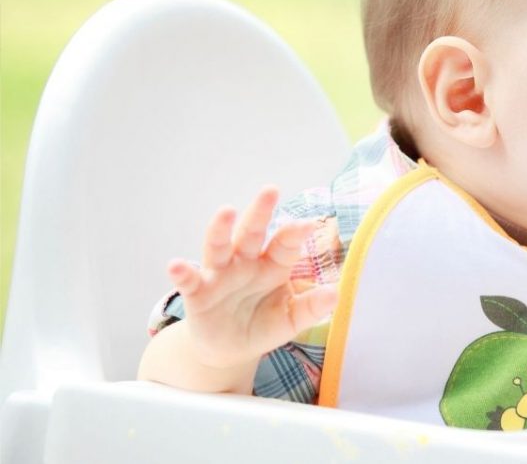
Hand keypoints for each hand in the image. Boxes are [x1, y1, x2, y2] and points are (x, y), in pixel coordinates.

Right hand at [167, 186, 338, 369]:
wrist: (230, 350)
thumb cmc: (262, 325)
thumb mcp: (290, 320)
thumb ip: (311, 308)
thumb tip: (336, 294)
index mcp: (272, 265)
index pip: (285, 244)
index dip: (295, 233)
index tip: (308, 225)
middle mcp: (245, 263)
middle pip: (252, 233)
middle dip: (260, 212)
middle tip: (270, 191)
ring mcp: (219, 275)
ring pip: (219, 246)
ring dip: (221, 229)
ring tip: (226, 211)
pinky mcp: (198, 293)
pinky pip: (189, 280)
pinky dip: (182, 272)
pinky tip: (176, 264)